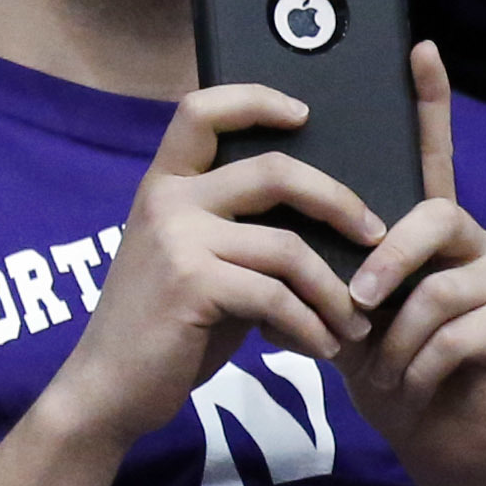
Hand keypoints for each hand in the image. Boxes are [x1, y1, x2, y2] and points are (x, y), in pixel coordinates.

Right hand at [44, 83, 385, 451]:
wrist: (109, 386)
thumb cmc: (164, 326)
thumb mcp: (191, 260)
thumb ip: (234, 230)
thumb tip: (323, 218)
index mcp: (164, 185)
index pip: (201, 110)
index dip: (256, 99)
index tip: (304, 113)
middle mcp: (166, 200)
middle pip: (275, 171)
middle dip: (339, 202)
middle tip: (375, 236)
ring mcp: (176, 240)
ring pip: (289, 247)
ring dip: (334, 293)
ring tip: (352, 324)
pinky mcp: (192, 285)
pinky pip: (279, 297)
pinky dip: (312, 329)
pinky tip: (321, 349)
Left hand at [340, 44, 485, 485]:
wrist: (426, 432)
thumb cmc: (375, 361)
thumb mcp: (338, 303)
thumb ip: (323, 255)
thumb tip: (269, 208)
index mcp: (421, 228)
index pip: (428, 154)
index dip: (427, 102)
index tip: (417, 47)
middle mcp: (469, 241)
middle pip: (429, 217)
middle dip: (384, 261)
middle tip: (357, 303)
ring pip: (438, 286)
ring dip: (395, 334)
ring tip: (379, 362)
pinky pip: (456, 332)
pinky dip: (417, 364)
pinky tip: (409, 383)